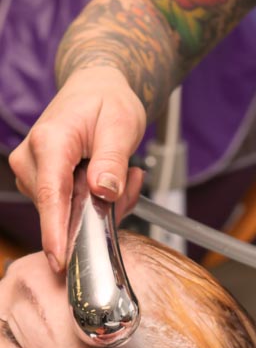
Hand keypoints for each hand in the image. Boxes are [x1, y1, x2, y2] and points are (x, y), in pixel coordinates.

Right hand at [9, 66, 145, 272]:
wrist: (95, 88)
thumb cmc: (107, 101)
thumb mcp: (121, 125)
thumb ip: (113, 160)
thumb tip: (103, 191)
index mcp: (50, 141)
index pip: (51, 194)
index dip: (56, 230)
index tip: (61, 259)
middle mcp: (32, 158)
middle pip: (64, 209)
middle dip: (103, 208)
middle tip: (132, 180)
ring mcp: (33, 172)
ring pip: (69, 211)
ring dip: (102, 203)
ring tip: (122, 172)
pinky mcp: (40, 182)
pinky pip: (70, 207)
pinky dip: (95, 201)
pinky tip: (109, 180)